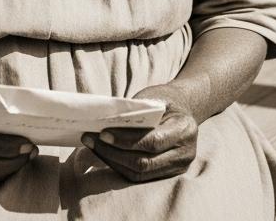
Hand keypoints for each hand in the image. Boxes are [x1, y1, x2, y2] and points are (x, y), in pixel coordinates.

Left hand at [82, 86, 197, 181]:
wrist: (184, 111)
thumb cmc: (166, 101)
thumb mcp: (154, 97)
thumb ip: (136, 110)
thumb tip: (105, 122)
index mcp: (184, 129)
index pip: (152, 141)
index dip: (125, 141)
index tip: (103, 134)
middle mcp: (185, 152)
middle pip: (144, 162)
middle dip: (113, 153)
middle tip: (90, 139)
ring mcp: (178, 166)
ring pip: (140, 173)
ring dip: (112, 161)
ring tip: (93, 146)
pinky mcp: (169, 174)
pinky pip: (140, 177)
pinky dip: (119, 166)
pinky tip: (104, 155)